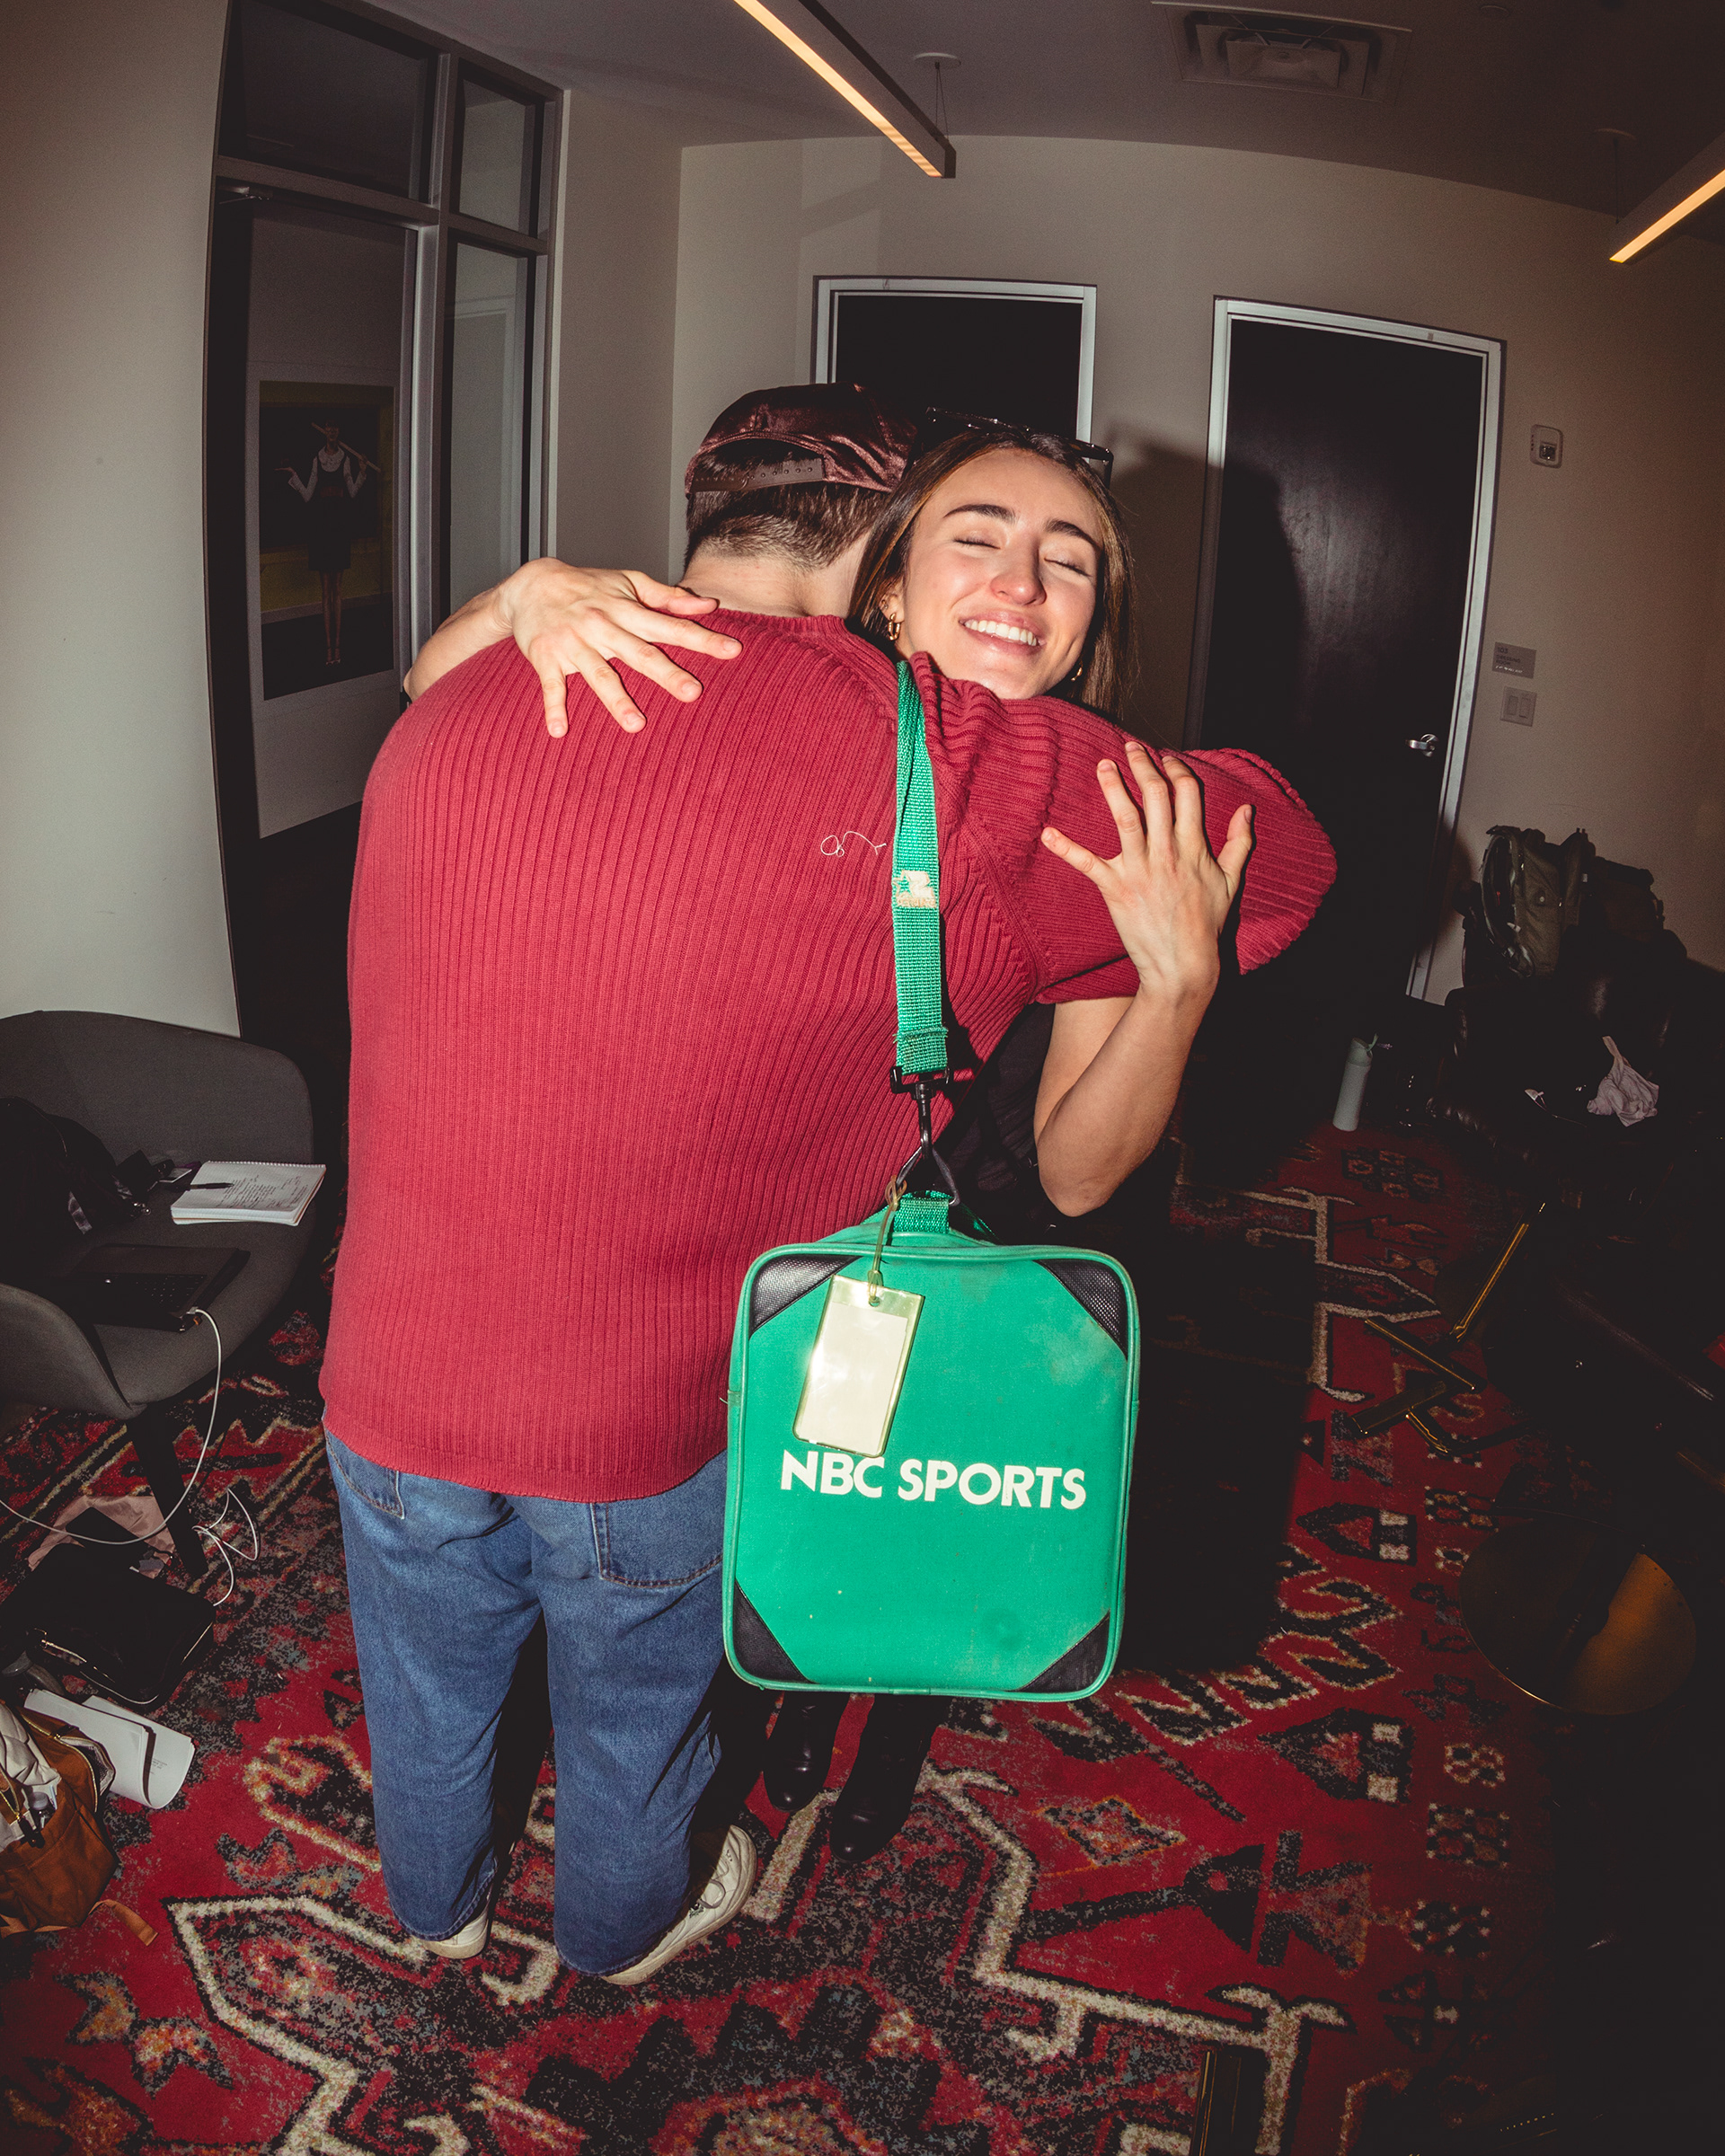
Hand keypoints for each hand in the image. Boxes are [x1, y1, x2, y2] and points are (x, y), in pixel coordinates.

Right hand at [488, 559, 742, 736]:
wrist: (530, 585)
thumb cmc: (588, 587)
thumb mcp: (628, 583)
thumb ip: (668, 597)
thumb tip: (708, 605)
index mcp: (626, 610)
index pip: (670, 626)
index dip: (702, 638)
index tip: (732, 650)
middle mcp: (603, 627)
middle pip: (639, 654)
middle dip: (666, 673)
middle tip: (693, 693)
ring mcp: (573, 643)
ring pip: (598, 674)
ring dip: (616, 700)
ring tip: (635, 725)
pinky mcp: (546, 658)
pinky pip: (551, 685)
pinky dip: (554, 708)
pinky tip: (559, 731)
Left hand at [1041, 742, 1253, 1010]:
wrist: (1184, 965)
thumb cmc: (1207, 925)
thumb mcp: (1231, 882)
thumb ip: (1238, 843)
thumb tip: (1246, 810)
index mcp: (1194, 847)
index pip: (1187, 794)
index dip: (1177, 769)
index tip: (1166, 757)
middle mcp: (1167, 853)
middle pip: (1156, 795)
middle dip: (1144, 765)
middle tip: (1131, 747)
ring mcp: (1140, 870)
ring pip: (1126, 818)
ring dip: (1113, 788)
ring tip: (1103, 765)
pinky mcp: (1116, 889)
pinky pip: (1088, 864)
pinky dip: (1066, 848)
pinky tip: (1048, 833)